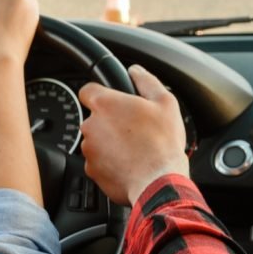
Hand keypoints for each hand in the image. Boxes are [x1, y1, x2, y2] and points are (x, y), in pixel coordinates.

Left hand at [79, 65, 189, 205]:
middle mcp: (91, 125)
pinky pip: (98, 161)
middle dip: (110, 121)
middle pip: (94, 117)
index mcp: (105, 104)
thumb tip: (136, 71)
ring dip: (110, 142)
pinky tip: (130, 163)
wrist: (158, 182)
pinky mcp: (92, 171)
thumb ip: (146, 81)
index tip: (113, 102)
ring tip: (134, 148)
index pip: (87, 90)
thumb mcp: (165, 103)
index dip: (101, 94)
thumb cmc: (162, 144)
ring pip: (96, 140)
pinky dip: (110, 162)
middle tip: (134, 128)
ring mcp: (89, 150)